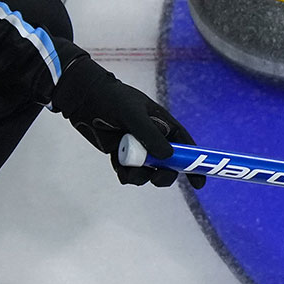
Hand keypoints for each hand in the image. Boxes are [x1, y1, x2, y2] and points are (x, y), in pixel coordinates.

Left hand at [51, 59, 204, 187]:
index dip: (194, 163)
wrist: (84, 100)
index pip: (185, 146)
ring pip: (148, 174)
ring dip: (141, 177)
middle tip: (156, 177)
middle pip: (169, 166)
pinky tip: (118, 166)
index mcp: (163, 124)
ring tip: (128, 168)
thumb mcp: (133, 114)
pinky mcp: (122, 156)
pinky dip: (126, 175)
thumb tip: (168, 158)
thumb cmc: (112, 100)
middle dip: (165, 175)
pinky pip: (130, 174)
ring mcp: (138, 149)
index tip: (199, 183)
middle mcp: (153, 138)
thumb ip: (150, 135)